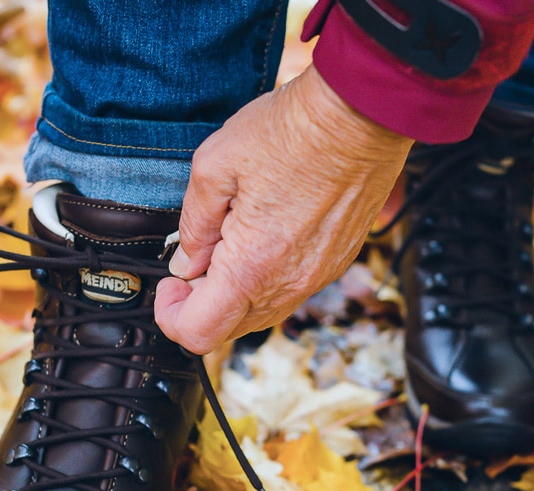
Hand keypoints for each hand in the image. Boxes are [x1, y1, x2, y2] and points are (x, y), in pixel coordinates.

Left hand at [154, 64, 412, 353]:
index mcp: (250, 267)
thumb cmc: (290, 132)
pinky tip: (263, 235)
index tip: (172, 283)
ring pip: (260, 314)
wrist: (361, 114)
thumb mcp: (213, 167)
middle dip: (201, 304)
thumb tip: (186, 263)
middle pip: (229, 330)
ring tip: (230, 242)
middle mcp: (286, 284)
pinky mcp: (334, 265)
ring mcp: (315, 278)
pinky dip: (265, 279)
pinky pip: (288, 292)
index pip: (199, 333)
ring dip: (233, 293)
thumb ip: (193, 226)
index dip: (172, 315)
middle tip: (197, 258)